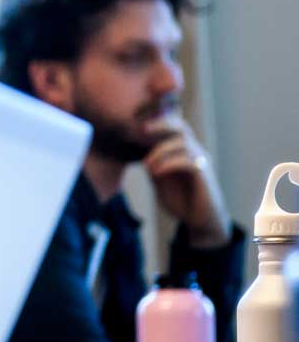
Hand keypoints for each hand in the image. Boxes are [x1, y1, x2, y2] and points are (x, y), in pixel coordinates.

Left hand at [144, 113, 228, 245]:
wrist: (199, 221)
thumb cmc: (180, 200)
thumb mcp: (159, 181)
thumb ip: (152, 167)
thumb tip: (141, 155)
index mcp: (182, 151)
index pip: (173, 127)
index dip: (158, 121)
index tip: (137, 121)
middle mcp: (194, 152)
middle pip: (182, 127)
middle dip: (162, 123)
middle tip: (143, 129)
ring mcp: (200, 161)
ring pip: (183, 143)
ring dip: (160, 152)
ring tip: (147, 166)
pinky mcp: (204, 174)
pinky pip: (188, 161)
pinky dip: (169, 164)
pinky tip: (156, 173)